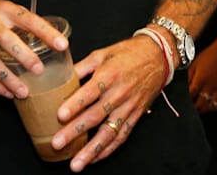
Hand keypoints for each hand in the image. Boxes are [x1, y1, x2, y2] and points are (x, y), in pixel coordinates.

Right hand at [0, 0, 66, 98]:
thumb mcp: (6, 8)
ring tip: (24, 92)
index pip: (29, 20)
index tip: (62, 44)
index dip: (46, 32)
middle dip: (24, 56)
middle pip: (7, 41)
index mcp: (5, 10)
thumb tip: (50, 40)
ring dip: (8, 79)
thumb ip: (23, 23)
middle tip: (39, 70)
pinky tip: (7, 93)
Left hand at [52, 35, 166, 171]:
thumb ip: (81, 67)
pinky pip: (121, 136)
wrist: (158, 56)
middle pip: (95, 116)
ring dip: (91, 150)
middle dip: (75, 131)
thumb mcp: (102, 53)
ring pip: (108, 133)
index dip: (74, 105)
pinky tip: (94, 159)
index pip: (89, 93)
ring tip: (76, 164)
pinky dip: (108, 150)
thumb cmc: (128, 53)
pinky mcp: (135, 116)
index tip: (59, 116)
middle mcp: (118, 94)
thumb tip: (60, 76)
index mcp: (109, 75)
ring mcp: (128, 107)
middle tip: (57, 143)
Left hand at [188, 41, 216, 114]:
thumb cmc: (209, 55)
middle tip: (187, 109)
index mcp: (200, 79)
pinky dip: (212, 107)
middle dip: (193, 108)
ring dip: (202, 110)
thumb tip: (184, 87)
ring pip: (209, 106)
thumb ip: (189, 76)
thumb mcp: (195, 63)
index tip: (181, 103)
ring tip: (196, 110)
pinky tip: (207, 107)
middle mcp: (209, 87)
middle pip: (199, 104)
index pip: (191, 95)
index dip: (185, 101)